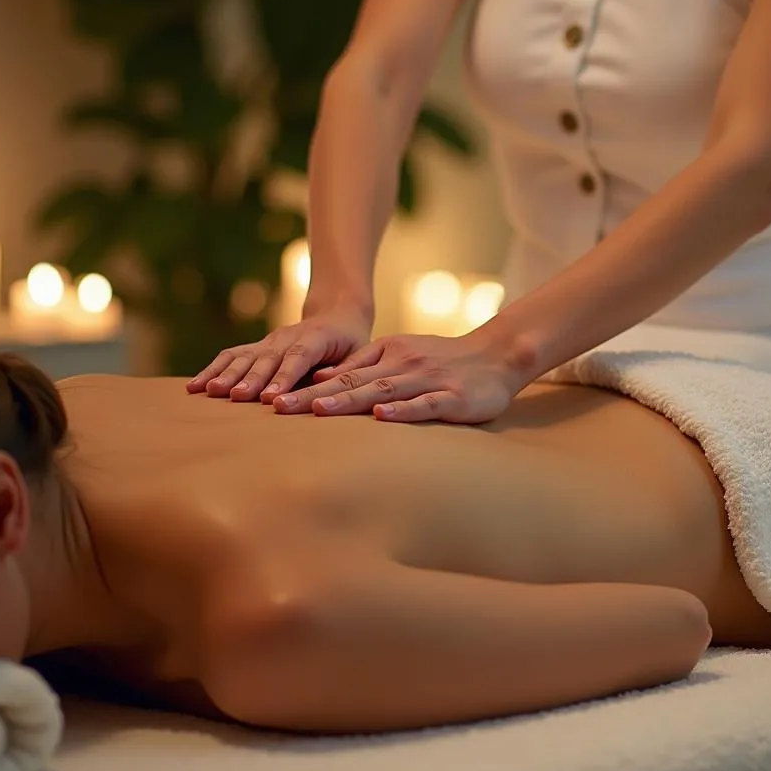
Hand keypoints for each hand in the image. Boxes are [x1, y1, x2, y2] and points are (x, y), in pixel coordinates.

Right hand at [186, 305, 371, 402]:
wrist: (337, 315)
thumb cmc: (351, 343)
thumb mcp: (359, 353)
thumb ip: (344, 369)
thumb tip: (326, 383)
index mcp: (316, 338)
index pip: (298, 358)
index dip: (284, 377)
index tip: (271, 398)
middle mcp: (287, 337)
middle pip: (266, 358)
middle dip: (251, 379)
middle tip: (235, 396)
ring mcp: (269, 341)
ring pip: (244, 356)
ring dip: (226, 374)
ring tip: (209, 391)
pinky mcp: (256, 348)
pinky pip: (231, 357)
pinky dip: (212, 370)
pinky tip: (194, 387)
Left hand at [271, 329, 529, 424]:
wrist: (497, 356)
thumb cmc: (444, 360)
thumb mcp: (400, 353)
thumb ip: (364, 366)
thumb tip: (319, 380)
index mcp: (388, 353)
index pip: (341, 374)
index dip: (306, 387)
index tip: (273, 400)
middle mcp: (403, 364)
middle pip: (352, 382)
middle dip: (313, 396)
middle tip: (279, 408)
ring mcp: (427, 380)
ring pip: (382, 391)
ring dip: (348, 401)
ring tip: (317, 411)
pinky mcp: (452, 398)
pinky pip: (423, 405)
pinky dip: (401, 411)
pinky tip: (380, 417)